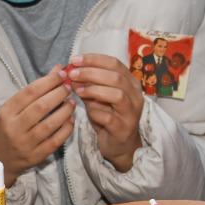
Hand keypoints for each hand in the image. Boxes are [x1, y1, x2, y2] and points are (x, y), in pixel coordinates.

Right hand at [0, 69, 74, 186]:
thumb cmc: (8, 127)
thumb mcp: (14, 107)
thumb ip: (36, 89)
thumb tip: (58, 69)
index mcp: (6, 112)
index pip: (30, 92)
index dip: (49, 81)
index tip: (62, 75)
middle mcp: (14, 128)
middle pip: (41, 107)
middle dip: (59, 94)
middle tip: (69, 87)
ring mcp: (25, 144)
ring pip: (49, 125)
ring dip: (65, 111)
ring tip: (72, 102)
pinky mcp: (35, 156)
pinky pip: (55, 141)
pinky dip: (66, 129)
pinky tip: (71, 120)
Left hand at [67, 53, 144, 170]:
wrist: (119, 145)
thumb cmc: (108, 117)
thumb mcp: (96, 97)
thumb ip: (86, 84)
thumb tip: (69, 71)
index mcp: (129, 82)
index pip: (114, 63)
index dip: (93, 59)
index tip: (74, 60)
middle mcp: (135, 95)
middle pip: (116, 77)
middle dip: (91, 72)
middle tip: (72, 74)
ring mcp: (131, 113)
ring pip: (117, 95)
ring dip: (94, 90)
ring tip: (77, 90)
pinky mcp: (123, 129)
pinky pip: (109, 117)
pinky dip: (95, 111)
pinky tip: (85, 109)